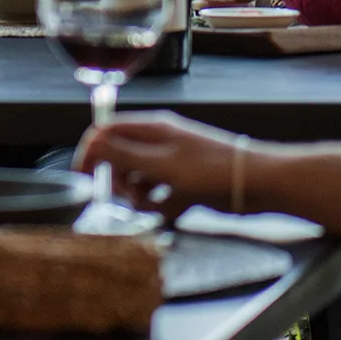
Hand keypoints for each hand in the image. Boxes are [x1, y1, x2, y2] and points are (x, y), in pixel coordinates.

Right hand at [75, 111, 255, 216]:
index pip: (107, 132)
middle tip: (127, 197)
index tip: (82, 177)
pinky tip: (176, 210)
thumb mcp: (162, 163)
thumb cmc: (212, 169)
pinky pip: (161, 197)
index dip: (91, 152)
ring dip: (141, 197)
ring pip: (138, 182)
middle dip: (118, 181)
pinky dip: (163, 206)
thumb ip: (124, 155)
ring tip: (157, 205)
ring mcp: (173, 165)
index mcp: (152, 129)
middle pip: (120, 160)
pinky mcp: (186, 185)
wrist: (258, 183)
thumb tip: (93, 143)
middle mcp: (159, 144)